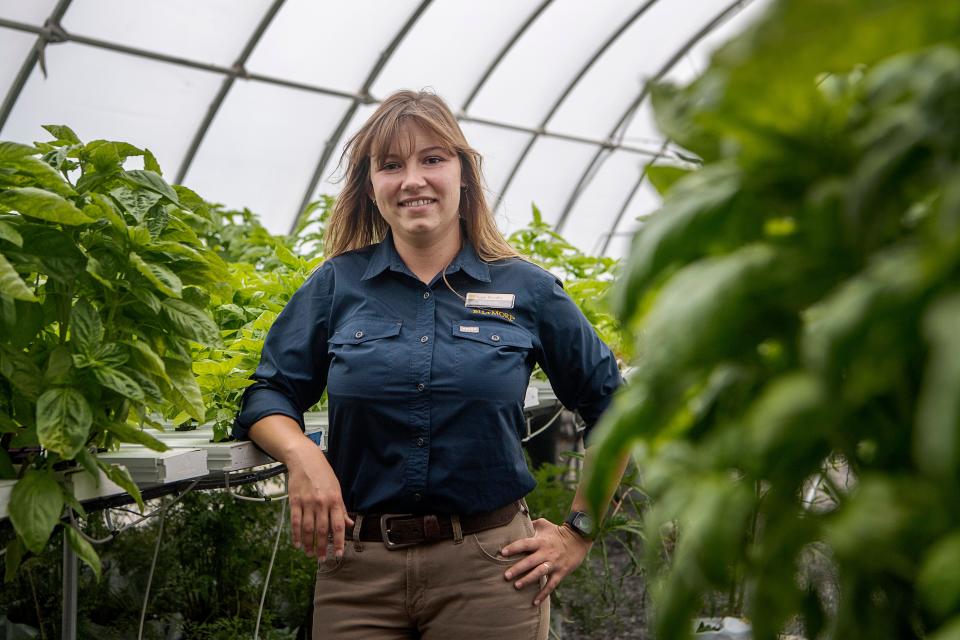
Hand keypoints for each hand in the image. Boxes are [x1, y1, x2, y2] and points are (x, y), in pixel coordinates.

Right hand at [284, 439, 353, 561]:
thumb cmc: (323, 474)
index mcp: (335, 500)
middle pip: (322, 530)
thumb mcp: (336, 489)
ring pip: (308, 529)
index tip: (338, 554)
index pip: (338, 525)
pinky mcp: (295, 501)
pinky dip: (296, 535)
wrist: (305, 459)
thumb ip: (342, 509)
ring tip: (309, 554)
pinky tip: (297, 544)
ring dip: (308, 544)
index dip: (338, 542)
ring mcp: (307, 502)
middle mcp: (322, 502)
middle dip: (322, 547)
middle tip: (322, 559)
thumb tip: (349, 524)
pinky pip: (295, 521)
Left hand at [500, 518, 591, 605]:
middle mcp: (546, 553)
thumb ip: (530, 525)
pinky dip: (543, 594)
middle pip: (530, 561)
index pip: (525, 544)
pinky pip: (551, 585)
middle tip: (506, 576)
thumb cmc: (557, 531)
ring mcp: (554, 564)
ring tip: (516, 586)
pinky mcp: (561, 572)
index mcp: (540, 541)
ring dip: (528, 580)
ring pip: (540, 573)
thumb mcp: (543, 524)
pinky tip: (534, 603)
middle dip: (518, 569)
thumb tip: (515, 524)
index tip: (502, 553)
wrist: (578, 539)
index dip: (514, 548)